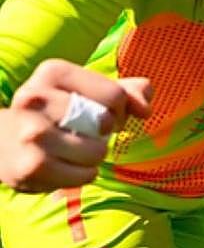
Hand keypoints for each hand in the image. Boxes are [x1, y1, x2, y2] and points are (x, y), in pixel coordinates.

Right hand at [1, 59, 151, 192]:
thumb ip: (129, 91)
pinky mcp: (31, 166)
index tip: (106, 113)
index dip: (121, 109)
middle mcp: (35, 98)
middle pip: (106, 123)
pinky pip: (85, 175)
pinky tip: (67, 165)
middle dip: (108, 131)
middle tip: (89, 132)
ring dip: (95, 156)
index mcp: (53, 71)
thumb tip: (145, 107)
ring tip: (76, 149)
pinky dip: (85, 175)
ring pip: (97, 152)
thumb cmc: (61, 112)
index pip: (115, 95)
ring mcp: (31, 133)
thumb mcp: (91, 91)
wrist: (6, 142)